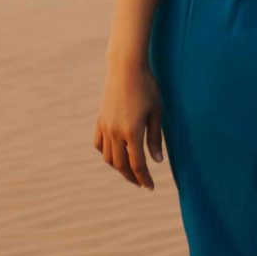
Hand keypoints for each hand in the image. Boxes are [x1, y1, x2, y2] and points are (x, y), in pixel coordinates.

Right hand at [95, 61, 165, 190]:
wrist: (126, 68)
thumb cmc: (147, 87)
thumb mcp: (156, 112)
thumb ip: (155, 138)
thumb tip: (157, 161)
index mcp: (132, 132)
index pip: (137, 164)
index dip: (144, 178)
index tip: (150, 187)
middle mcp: (115, 132)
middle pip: (121, 165)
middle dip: (132, 177)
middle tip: (142, 184)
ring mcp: (105, 127)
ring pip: (108, 157)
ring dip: (119, 167)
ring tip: (130, 170)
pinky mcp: (100, 120)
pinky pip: (99, 144)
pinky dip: (107, 154)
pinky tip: (116, 154)